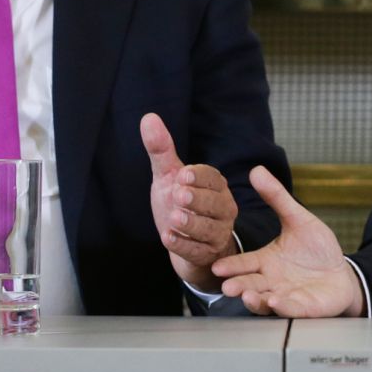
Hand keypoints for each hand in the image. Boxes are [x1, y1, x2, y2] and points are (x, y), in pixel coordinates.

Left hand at [142, 113, 238, 292]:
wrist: (185, 241)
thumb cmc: (179, 202)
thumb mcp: (169, 176)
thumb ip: (161, 149)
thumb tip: (148, 117)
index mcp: (216, 185)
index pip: (212, 178)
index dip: (199, 176)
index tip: (183, 174)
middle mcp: (223, 208)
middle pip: (214, 204)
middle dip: (197, 199)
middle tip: (180, 195)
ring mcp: (218, 232)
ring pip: (208, 229)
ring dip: (191, 223)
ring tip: (175, 218)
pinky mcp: (208, 254)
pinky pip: (198, 250)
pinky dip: (183, 245)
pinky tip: (168, 238)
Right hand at [210, 166, 364, 316]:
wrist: (342, 273)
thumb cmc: (316, 249)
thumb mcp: (297, 219)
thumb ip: (277, 198)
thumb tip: (256, 170)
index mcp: (266, 261)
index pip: (244, 264)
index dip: (231, 266)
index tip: (217, 268)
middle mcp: (272, 281)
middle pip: (250, 285)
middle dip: (238, 286)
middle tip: (227, 287)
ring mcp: (287, 296)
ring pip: (266, 301)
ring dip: (255, 300)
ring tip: (247, 296)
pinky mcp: (305, 307)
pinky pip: (292, 308)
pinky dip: (283, 306)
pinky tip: (276, 301)